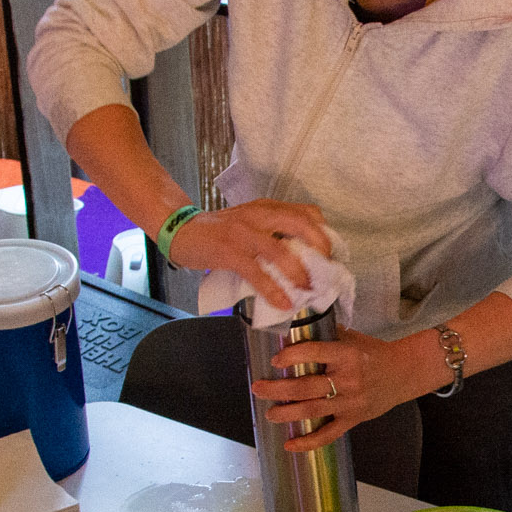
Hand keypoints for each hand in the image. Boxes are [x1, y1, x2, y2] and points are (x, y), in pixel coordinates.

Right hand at [169, 200, 333, 305]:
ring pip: (280, 249)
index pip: (305, 211)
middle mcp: (258, 215)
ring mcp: (243, 232)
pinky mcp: (229, 251)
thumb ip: (272, 233)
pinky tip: (283, 302)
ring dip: (298, 272)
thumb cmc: (218, 231)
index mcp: (266, 208)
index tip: (331, 252)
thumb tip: (300, 260)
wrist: (181, 229)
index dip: (323, 232)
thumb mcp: (250, 223)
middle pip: (300, 224)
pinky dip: (272, 289)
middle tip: (326, 269)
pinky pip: (256, 272)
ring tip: (308, 289)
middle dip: (319, 247)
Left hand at [251, 329, 418, 451]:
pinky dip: (308, 442)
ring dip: (287, 414)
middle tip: (258, 388)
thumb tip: (294, 327)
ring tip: (269, 413)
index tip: (275, 360)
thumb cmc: (373, 353)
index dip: (292, 357)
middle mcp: (348, 380)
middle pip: (306, 387)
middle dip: (278, 389)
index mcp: (347, 355)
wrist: (403, 372)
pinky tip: (290, 444)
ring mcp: (350, 403)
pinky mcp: (353, 419)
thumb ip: (326, 335)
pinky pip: (328, 435)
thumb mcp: (352, 338)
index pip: (314, 353)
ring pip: (313, 411)